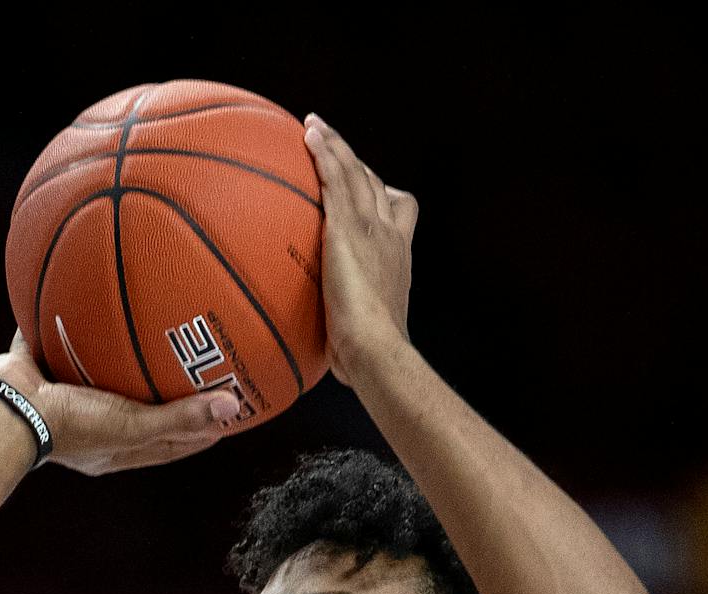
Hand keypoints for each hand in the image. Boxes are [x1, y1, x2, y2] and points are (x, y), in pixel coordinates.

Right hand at [0, 331, 237, 476]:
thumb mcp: (131, 425)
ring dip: (124, 355)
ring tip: (152, 329)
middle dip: (169, 392)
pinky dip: (76, 319)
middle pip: (140, 408)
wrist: (8, 410)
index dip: (200, 430)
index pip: (168, 443)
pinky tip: (93, 296)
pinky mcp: (42, 365)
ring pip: (103, 372)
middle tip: (202, 369)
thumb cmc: (68, 426)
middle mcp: (92, 423)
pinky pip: (63, 337)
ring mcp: (65, 395)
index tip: (230, 411)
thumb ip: (179, 417)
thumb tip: (232, 406)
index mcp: (113, 447)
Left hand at [301, 115, 418, 385]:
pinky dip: (325, 152)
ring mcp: (372, 226)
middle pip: (376, 183)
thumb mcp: (366, 328)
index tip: (368, 187)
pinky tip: (308, 134)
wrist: (376, 347)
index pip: (397, 210)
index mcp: (398, 253)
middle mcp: (391, 232)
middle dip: (354, 162)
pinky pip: (336, 178)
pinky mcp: (348, 228)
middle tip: (332, 145)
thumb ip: (350, 320)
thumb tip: (330, 346)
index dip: (382, 194)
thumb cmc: (369, 353)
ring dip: (335, 145)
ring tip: (314, 127)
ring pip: (356, 171)